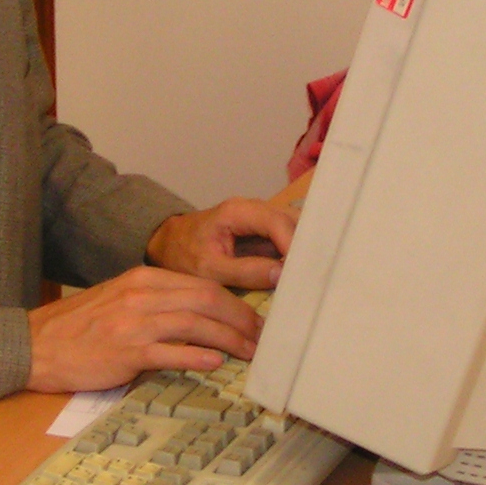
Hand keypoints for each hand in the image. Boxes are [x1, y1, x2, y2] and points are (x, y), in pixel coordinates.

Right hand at [26, 266, 263, 392]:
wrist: (36, 344)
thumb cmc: (79, 327)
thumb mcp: (119, 300)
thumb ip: (156, 303)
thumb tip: (198, 318)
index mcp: (142, 279)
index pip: (201, 284)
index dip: (233, 302)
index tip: (252, 318)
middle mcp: (141, 295)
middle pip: (206, 300)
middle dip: (240, 318)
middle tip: (261, 336)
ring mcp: (134, 323)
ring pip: (195, 324)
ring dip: (229, 339)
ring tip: (249, 352)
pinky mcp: (125, 352)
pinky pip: (170, 352)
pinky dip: (196, 356)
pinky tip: (215, 362)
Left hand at [145, 197, 298, 290]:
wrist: (169, 245)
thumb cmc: (184, 255)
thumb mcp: (209, 270)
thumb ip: (244, 271)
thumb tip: (281, 274)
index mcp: (238, 212)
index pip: (277, 222)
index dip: (293, 245)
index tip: (302, 272)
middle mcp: (254, 209)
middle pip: (293, 220)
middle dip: (306, 245)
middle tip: (316, 275)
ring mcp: (261, 219)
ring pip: (295, 227)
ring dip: (304, 249)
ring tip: (312, 275)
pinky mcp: (264, 232)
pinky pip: (288, 238)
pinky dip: (297, 253)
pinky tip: (303, 273)